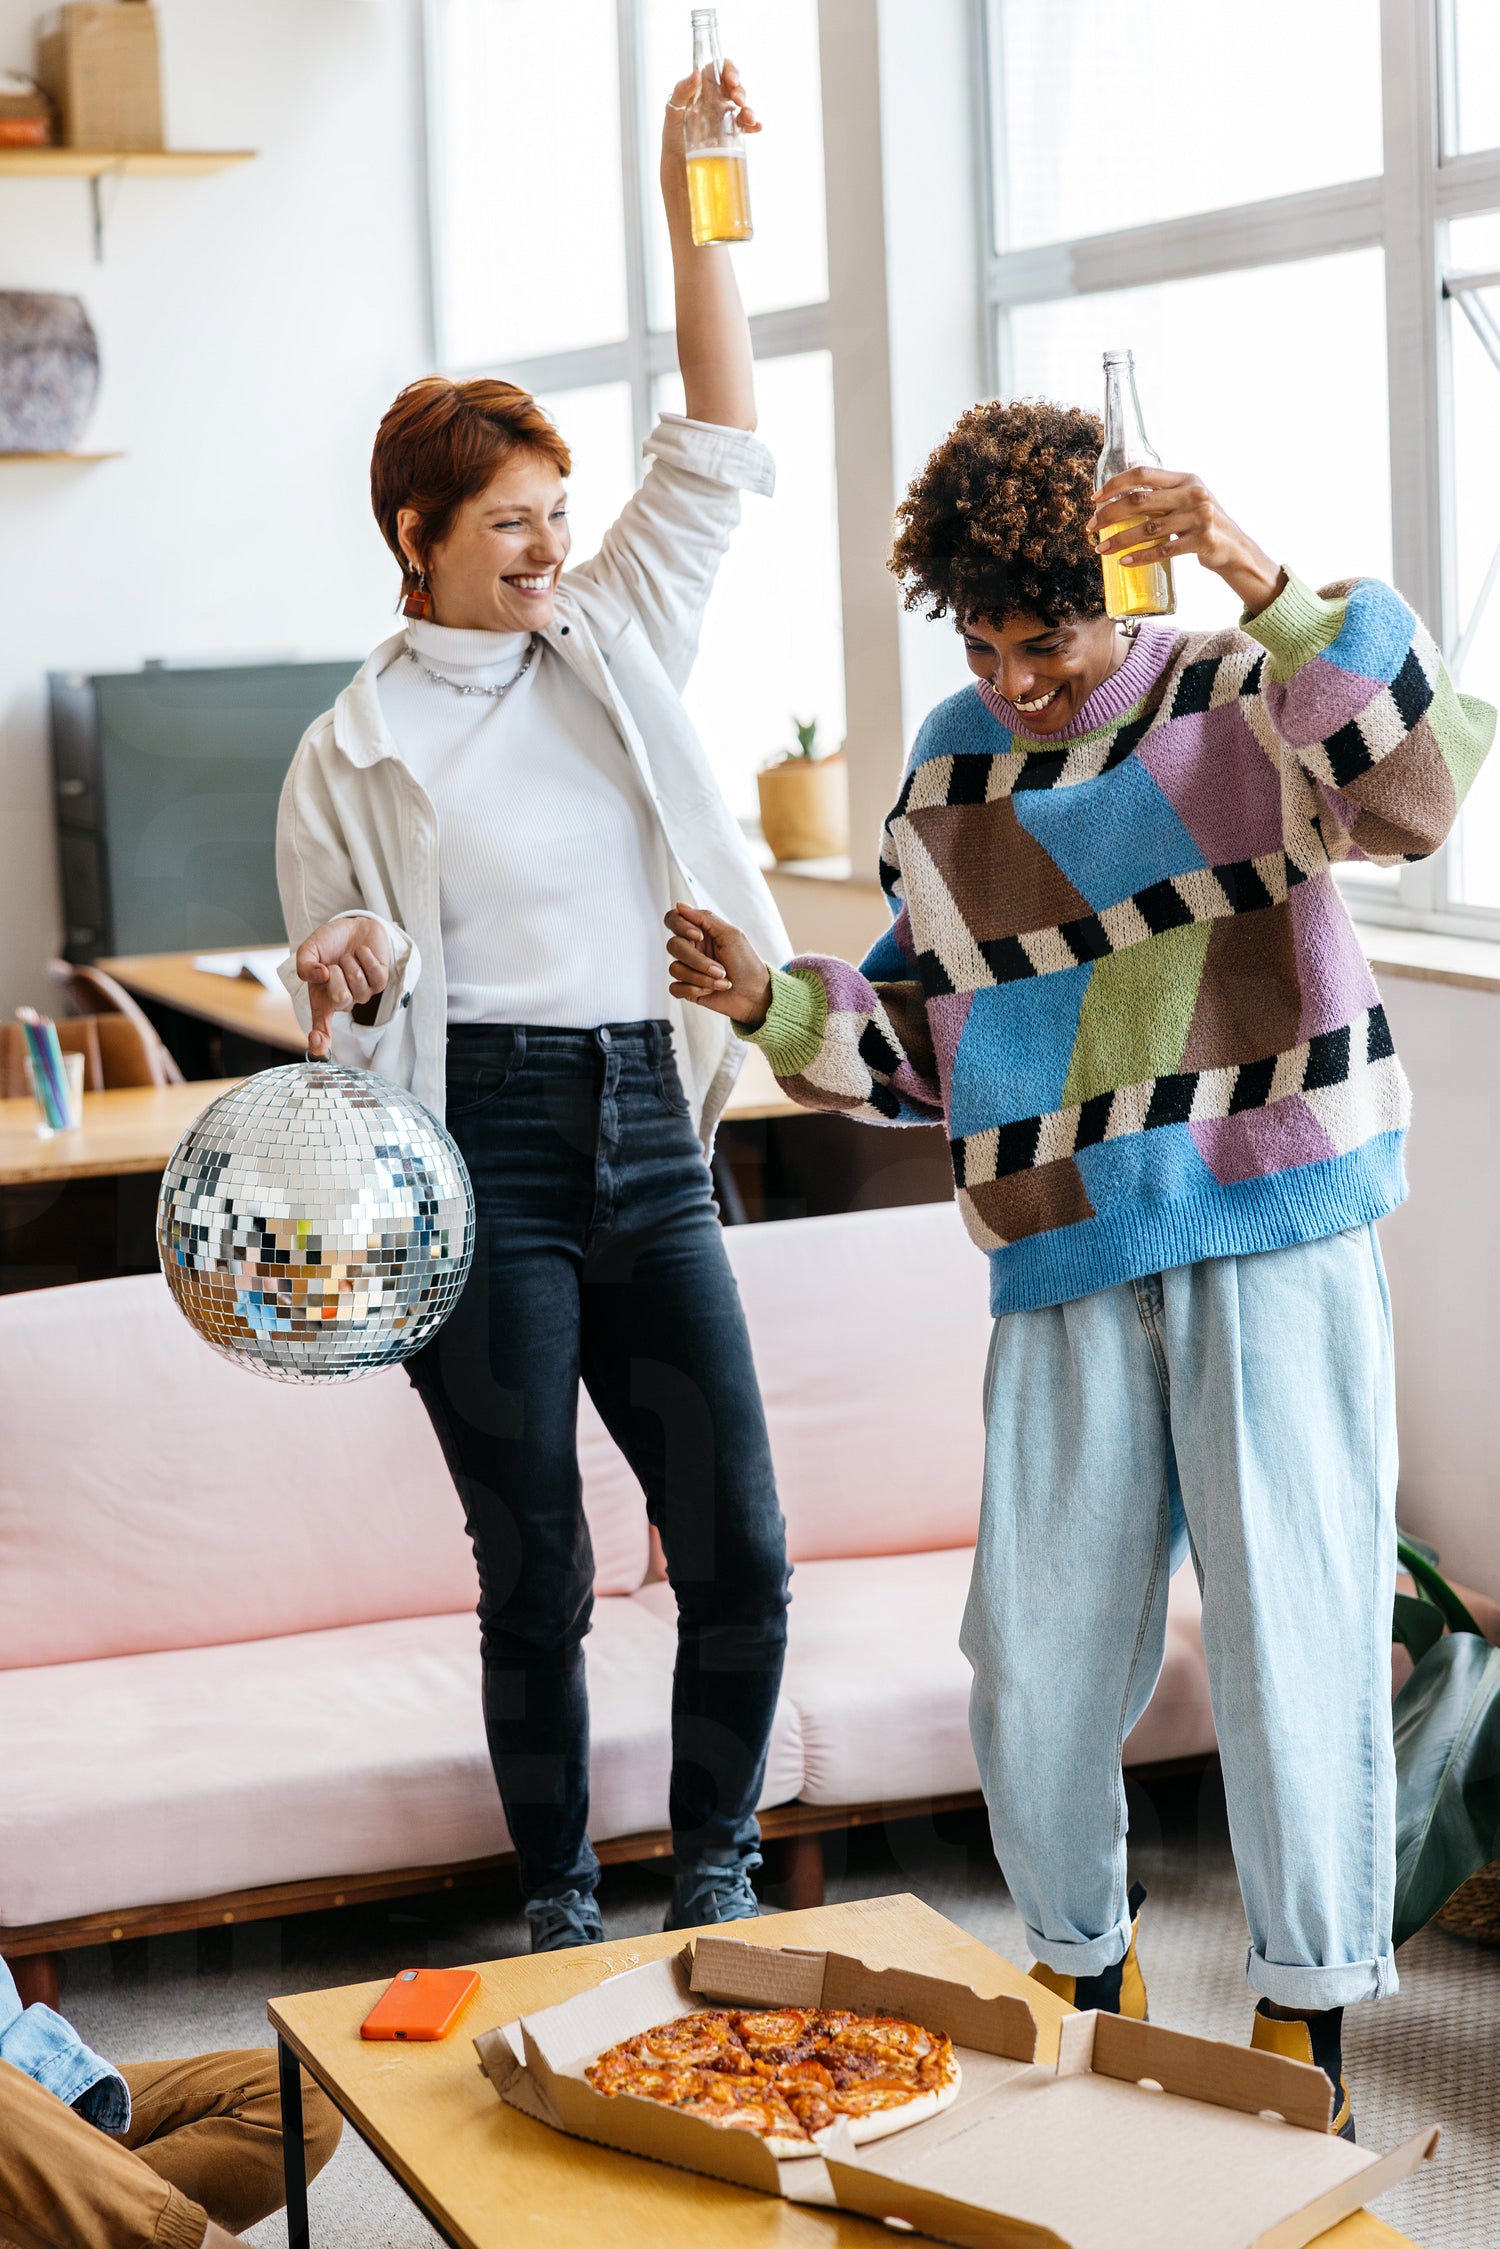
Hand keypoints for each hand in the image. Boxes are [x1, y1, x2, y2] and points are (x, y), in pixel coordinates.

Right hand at [294, 915, 390, 1058]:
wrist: (351, 926)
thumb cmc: (328, 944)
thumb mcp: (308, 950)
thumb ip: (304, 964)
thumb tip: (320, 976)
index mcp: (322, 999)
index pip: (321, 1026)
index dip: (320, 1038)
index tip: (318, 1045)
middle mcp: (343, 1001)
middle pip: (341, 998)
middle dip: (336, 975)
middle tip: (333, 965)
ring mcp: (363, 993)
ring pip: (359, 985)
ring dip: (351, 963)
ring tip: (348, 956)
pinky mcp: (380, 982)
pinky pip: (376, 975)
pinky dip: (367, 957)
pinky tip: (362, 952)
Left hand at [660, 62, 761, 221]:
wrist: (680, 176)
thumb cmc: (672, 145)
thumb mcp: (671, 117)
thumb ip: (681, 93)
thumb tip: (696, 74)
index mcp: (700, 93)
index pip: (716, 71)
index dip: (727, 69)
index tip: (732, 80)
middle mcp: (713, 103)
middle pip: (732, 87)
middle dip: (740, 89)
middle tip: (739, 100)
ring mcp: (724, 120)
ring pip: (742, 106)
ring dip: (749, 108)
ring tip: (749, 118)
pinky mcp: (731, 137)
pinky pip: (746, 126)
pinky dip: (754, 124)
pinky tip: (756, 127)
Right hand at [666, 904, 771, 1027]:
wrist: (755, 994)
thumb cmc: (746, 963)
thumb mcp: (731, 934)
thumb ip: (705, 918)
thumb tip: (679, 905)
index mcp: (700, 932)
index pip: (673, 920)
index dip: (681, 926)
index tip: (700, 936)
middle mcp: (691, 948)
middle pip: (673, 946)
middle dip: (698, 960)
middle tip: (720, 969)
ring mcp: (687, 969)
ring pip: (674, 969)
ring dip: (701, 978)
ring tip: (722, 981)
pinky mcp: (687, 989)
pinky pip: (675, 988)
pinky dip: (694, 990)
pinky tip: (710, 991)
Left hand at [1089, 467, 1285, 616]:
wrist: (1235, 549)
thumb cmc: (1202, 524)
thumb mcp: (1187, 501)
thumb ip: (1161, 497)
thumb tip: (1117, 502)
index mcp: (1185, 479)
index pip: (1143, 473)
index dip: (1116, 484)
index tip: (1095, 499)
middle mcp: (1193, 493)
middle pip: (1140, 500)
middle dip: (1110, 514)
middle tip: (1091, 527)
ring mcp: (1199, 517)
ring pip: (1148, 528)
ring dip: (1120, 540)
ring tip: (1102, 549)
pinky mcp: (1202, 540)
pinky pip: (1163, 550)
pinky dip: (1141, 557)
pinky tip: (1124, 561)